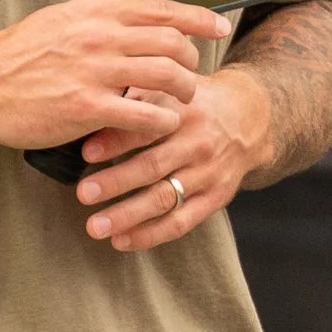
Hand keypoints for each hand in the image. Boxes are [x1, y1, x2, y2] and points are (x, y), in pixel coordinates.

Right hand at [0, 0, 230, 153]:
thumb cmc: (20, 54)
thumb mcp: (62, 20)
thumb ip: (101, 20)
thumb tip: (136, 22)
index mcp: (96, 11)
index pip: (161, 9)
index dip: (198, 18)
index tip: (218, 26)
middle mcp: (100, 35)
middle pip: (172, 42)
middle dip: (190, 60)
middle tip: (190, 74)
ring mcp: (95, 71)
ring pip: (166, 76)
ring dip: (183, 90)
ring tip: (180, 100)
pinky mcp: (88, 107)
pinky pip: (144, 114)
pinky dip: (162, 120)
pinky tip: (161, 125)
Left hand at [76, 63, 272, 252]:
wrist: (249, 119)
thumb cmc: (193, 104)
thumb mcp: (171, 89)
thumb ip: (138, 97)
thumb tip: (92, 108)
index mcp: (183, 113)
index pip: (146, 128)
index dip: (115, 141)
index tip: (86, 152)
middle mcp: (197, 144)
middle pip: (152, 166)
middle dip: (115, 182)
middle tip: (83, 193)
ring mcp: (207, 174)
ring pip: (163, 199)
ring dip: (127, 215)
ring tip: (95, 227)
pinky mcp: (215, 198)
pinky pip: (180, 222)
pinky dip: (150, 235)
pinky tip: (121, 241)